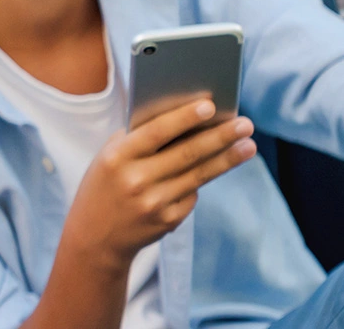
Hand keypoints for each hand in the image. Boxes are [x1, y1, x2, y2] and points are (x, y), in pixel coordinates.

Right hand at [66, 98, 257, 258]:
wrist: (95, 237)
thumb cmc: (106, 184)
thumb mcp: (111, 158)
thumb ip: (140, 138)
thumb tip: (187, 117)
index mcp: (117, 158)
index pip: (156, 133)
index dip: (184, 119)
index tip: (210, 106)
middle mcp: (135, 181)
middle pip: (186, 154)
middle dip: (220, 137)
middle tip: (245, 124)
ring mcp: (153, 203)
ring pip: (199, 176)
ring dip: (228, 159)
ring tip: (249, 146)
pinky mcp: (168, 221)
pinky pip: (192, 194)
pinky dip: (200, 181)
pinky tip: (211, 170)